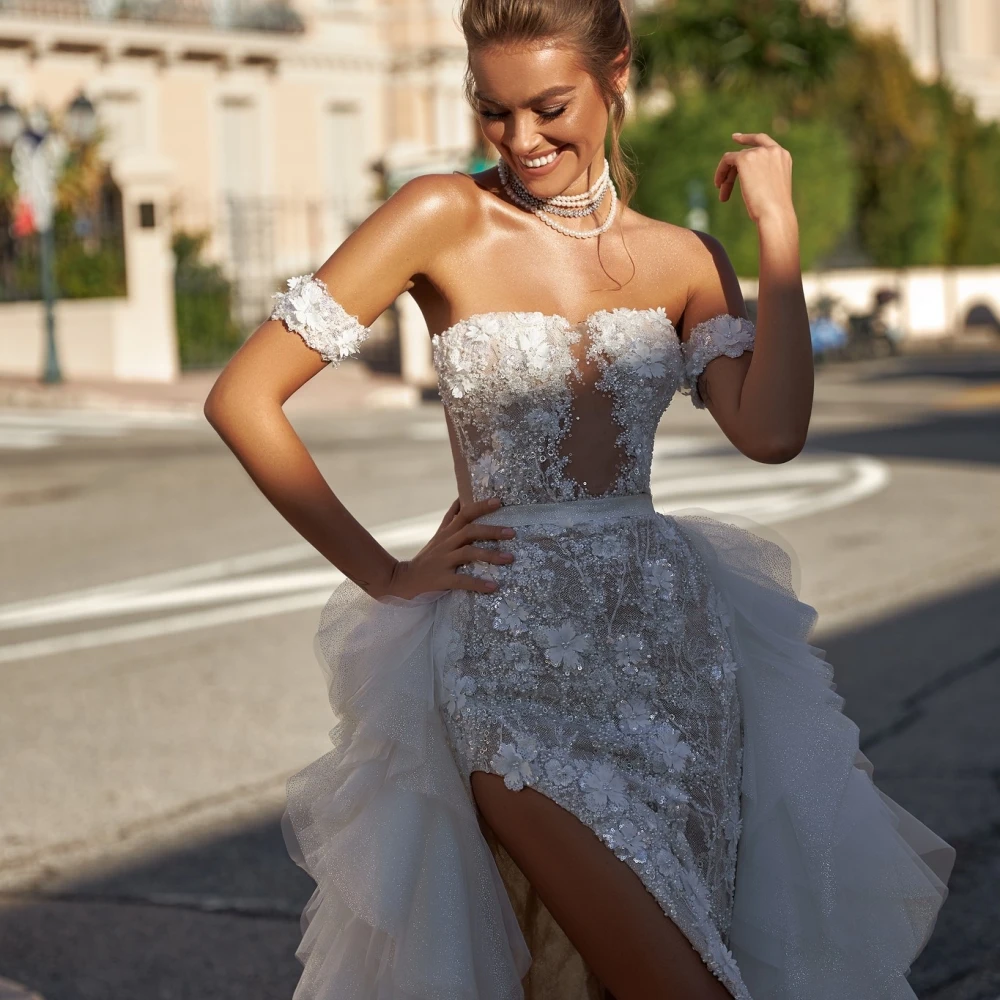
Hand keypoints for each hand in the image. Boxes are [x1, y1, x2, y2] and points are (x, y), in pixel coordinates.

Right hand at [372, 497, 514, 599]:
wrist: (403, 579)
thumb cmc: (427, 556)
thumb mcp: (439, 534)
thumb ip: (451, 517)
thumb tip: (461, 497)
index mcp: (447, 532)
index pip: (464, 513)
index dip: (481, 506)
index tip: (499, 501)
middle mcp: (446, 543)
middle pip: (470, 530)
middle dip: (492, 530)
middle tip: (512, 532)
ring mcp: (443, 560)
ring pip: (468, 552)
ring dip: (491, 555)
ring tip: (510, 558)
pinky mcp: (442, 579)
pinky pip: (462, 580)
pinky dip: (478, 583)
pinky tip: (493, 586)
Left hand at [714, 132, 795, 228]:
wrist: (775, 214)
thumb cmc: (775, 210)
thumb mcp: (772, 189)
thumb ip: (764, 177)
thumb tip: (748, 177)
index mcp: (783, 156)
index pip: (763, 141)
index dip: (748, 138)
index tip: (735, 138)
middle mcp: (773, 150)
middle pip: (745, 155)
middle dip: (733, 172)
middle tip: (722, 187)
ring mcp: (760, 152)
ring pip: (735, 159)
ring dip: (727, 177)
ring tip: (722, 195)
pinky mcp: (745, 158)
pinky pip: (727, 159)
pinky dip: (720, 172)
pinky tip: (719, 186)